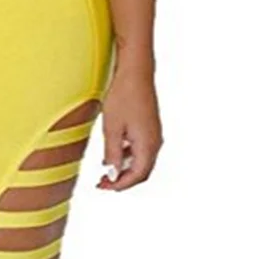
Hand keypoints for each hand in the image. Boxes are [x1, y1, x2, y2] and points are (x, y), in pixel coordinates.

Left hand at [97, 65, 161, 190]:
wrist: (135, 71)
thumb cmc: (123, 95)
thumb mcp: (112, 127)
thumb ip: (112, 153)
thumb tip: (113, 174)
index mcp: (148, 145)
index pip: (137, 176)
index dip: (120, 185)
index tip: (103, 187)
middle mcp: (155, 141)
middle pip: (142, 171)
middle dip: (123, 180)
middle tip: (103, 183)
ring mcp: (154, 133)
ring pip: (141, 160)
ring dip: (124, 168)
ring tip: (105, 171)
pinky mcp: (149, 125)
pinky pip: (141, 148)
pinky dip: (127, 155)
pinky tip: (113, 152)